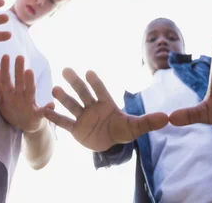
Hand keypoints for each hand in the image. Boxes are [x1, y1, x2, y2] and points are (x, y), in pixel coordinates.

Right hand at [0, 55, 53, 131]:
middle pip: (18, 84)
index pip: (6, 80)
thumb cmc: (13, 110)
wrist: (26, 127)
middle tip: (20, 57)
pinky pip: (42, 112)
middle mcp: (18, 100)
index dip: (5, 69)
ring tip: (29, 71)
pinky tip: (52, 104)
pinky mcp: (37, 116)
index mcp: (9, 96)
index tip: (6, 55)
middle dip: (18, 71)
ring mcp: (28, 107)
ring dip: (29, 83)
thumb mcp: (2, 100)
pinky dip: (47, 109)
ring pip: (29, 92)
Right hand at [44, 68, 167, 151]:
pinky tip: (44, 111)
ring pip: (72, 104)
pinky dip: (55, 117)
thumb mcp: (135, 127)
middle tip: (66, 70)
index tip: (89, 72)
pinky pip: (64, 122)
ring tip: (55, 89)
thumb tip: (167, 118)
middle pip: (83, 92)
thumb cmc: (121, 129)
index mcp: (106, 102)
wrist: (108, 141)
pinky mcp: (75, 128)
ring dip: (64, 97)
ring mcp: (83, 116)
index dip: (95, 82)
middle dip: (76, 82)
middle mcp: (92, 106)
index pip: (100, 90)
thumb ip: (148, 121)